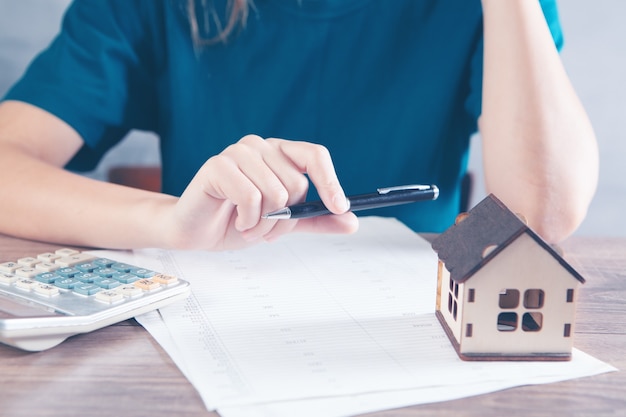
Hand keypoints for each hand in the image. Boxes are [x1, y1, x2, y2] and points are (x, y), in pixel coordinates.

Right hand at [168, 135, 358, 249]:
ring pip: (276, 194)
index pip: (315, 156)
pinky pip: (251, 198)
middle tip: (268, 231)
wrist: (197, 231)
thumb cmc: (238, 220)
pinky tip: (237, 223)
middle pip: (297, 184)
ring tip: (250, 228)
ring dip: (265, 225)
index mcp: (279, 154)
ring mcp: (238, 153)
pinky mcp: (218, 166)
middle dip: (286, 219)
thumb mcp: (284, 223)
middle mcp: (261, 147)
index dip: (331, 182)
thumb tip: (352, 221)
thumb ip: (316, 219)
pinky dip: (248, 221)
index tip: (340, 208)